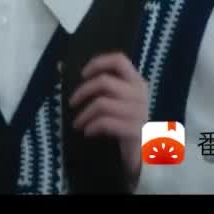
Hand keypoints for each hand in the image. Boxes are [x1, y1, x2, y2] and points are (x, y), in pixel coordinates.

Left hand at [69, 53, 148, 186]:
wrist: (148, 153)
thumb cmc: (128, 124)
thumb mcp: (119, 102)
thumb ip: (103, 87)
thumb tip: (65, 69)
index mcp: (137, 82)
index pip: (119, 60)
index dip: (98, 63)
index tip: (83, 74)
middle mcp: (140, 94)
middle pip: (104, 81)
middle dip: (82, 92)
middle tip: (72, 103)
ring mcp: (139, 112)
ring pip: (102, 103)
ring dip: (84, 114)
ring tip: (78, 123)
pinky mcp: (135, 131)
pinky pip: (105, 122)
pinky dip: (91, 126)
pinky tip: (88, 132)